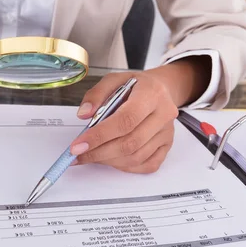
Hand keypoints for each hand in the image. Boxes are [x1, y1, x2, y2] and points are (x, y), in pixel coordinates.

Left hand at [70, 57, 210, 172]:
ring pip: (136, 157)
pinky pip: (147, 165)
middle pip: (130, 142)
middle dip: (99, 152)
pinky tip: (111, 159)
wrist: (160, 89)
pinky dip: (125, 167)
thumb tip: (83, 114)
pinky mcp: (167, 145)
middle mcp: (163, 114)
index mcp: (151, 94)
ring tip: (91, 156)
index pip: (125, 120)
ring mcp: (167, 132)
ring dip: (109, 161)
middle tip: (79, 154)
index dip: (100, 135)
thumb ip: (96, 94)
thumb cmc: (135, 86)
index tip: (78, 145)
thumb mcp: (114, 79)